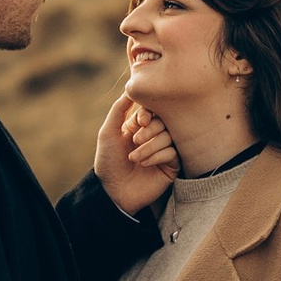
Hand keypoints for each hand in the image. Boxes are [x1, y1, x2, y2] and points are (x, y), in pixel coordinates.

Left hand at [94, 79, 177, 213]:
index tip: (139, 122)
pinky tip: (144, 164)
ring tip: (134, 158)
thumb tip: (130, 88)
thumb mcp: (108, 132)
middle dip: (149, 130)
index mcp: (140, 125)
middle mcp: (154, 135)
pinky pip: (173, 152)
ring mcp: (164, 150)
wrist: (112, 191)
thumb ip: (119, 109)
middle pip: (164, 120)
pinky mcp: (172, 165)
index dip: (148, 113)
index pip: (153, 108)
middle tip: (135, 141)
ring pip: (169, 136)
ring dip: (150, 146)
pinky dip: (157, 156)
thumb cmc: (108, 162)